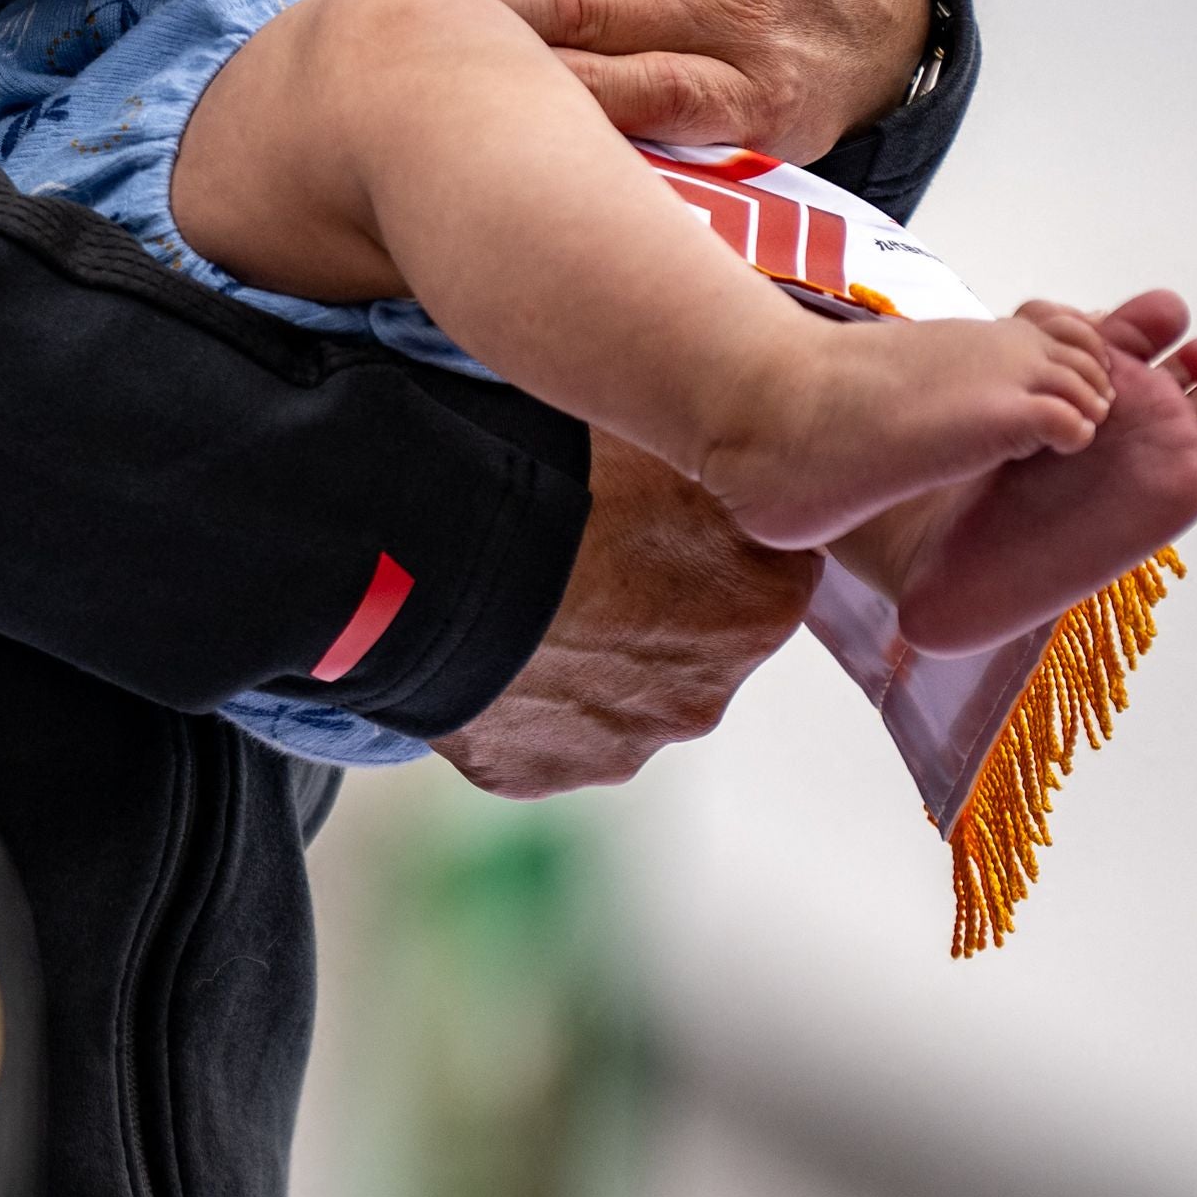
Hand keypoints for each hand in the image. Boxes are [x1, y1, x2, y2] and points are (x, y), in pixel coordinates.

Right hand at [435, 434, 819, 795]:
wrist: (428, 564)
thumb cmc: (548, 485)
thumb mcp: (651, 437)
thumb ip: (703, 453)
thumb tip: (721, 424)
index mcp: (758, 604)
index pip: (768, 572)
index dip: (713, 541)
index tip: (662, 517)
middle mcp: (707, 692)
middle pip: (690, 644)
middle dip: (646, 609)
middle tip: (577, 555)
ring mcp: (622, 743)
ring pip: (612, 694)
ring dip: (580, 658)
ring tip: (518, 601)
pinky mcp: (540, 771)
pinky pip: (537, 732)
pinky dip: (516, 698)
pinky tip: (481, 646)